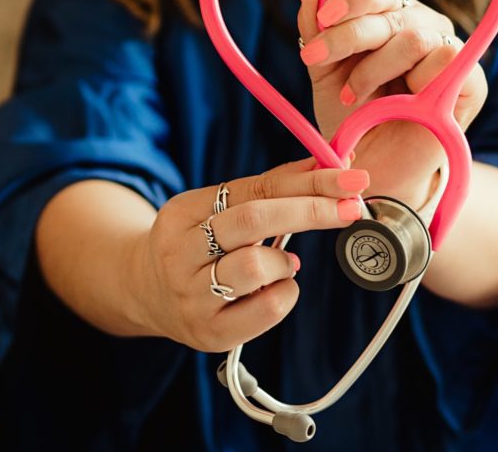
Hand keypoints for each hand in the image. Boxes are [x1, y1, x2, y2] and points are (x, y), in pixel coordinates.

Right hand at [130, 158, 369, 351]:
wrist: (146, 294)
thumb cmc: (199, 245)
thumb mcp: (219, 209)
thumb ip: (269, 189)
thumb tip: (327, 165)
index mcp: (182, 213)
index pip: (253, 189)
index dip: (307, 182)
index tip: (350, 178)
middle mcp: (180, 254)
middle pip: (252, 220)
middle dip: (310, 210)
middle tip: (351, 207)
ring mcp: (192, 297)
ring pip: (255, 267)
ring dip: (285, 261)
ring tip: (283, 263)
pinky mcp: (210, 333)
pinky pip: (266, 310)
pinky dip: (285, 293)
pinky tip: (277, 288)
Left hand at [295, 0, 488, 205]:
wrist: (373, 169)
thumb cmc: (352, 118)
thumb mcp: (324, 70)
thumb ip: (315, 25)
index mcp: (390, 16)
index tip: (320, 21)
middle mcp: (422, 25)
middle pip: (390, 9)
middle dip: (348, 35)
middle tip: (316, 59)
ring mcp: (449, 50)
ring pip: (414, 37)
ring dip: (374, 69)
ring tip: (353, 96)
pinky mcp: (472, 81)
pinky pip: (447, 60)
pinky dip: (414, 82)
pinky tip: (397, 104)